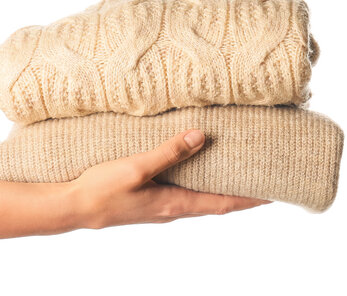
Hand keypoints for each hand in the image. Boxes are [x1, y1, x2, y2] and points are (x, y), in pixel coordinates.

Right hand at [70, 129, 270, 229]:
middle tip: (259, 183)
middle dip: (239, 196)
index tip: (271, 195)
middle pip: (215, 204)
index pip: (221, 204)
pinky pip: (182, 195)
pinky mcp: (148, 202)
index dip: (248, 200)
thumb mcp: (137, 168)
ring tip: (233, 176)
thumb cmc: (102, 190)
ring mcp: (159, 207)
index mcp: (174, 204)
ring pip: (199, 200)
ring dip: (219, 192)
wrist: (74, 207)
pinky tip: (193, 175)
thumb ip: (169, 152)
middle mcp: (171, 209)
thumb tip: (201, 137)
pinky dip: (198, 187)